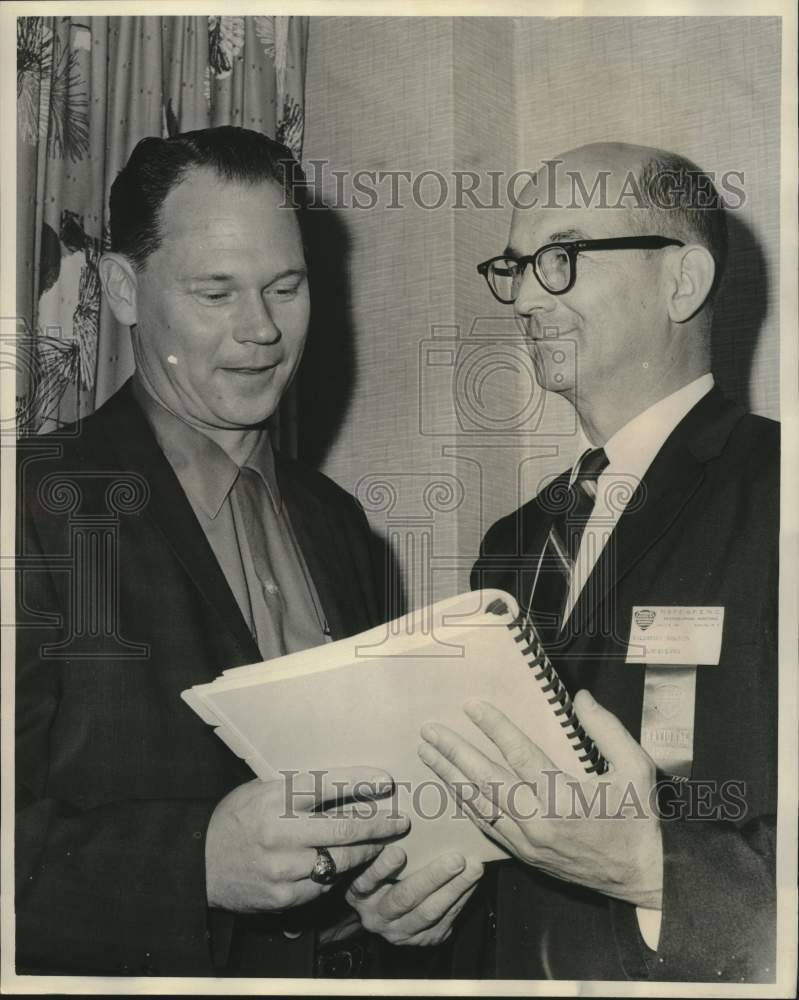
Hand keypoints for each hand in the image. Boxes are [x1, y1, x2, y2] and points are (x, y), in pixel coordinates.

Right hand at [205, 767, 408, 912]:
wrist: (201, 865)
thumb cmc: (238, 819)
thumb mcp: (262, 791)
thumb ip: (299, 790)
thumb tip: (349, 784)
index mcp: (276, 798)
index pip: (328, 785)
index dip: (362, 782)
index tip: (387, 781)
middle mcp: (281, 832)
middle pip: (345, 827)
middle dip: (379, 824)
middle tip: (401, 821)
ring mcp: (283, 868)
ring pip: (342, 861)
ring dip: (367, 852)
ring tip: (382, 845)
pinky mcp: (284, 896)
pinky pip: (324, 884)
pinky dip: (340, 875)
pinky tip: (350, 867)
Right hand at [346, 845, 482, 945]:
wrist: (384, 911)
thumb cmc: (379, 869)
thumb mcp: (369, 859)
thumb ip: (377, 843)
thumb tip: (394, 813)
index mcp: (359, 894)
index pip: (366, 882)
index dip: (381, 869)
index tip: (398, 853)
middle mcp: (376, 916)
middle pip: (404, 898)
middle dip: (432, 878)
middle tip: (455, 859)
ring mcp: (400, 931)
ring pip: (429, 912)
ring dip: (455, 889)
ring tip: (473, 868)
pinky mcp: (421, 939)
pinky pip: (444, 921)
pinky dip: (461, 899)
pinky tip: (472, 881)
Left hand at [419, 692, 662, 908]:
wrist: (643, 876)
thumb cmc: (639, 818)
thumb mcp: (635, 768)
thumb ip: (606, 729)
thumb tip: (579, 698)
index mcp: (564, 798)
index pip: (520, 755)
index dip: (494, 728)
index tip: (471, 706)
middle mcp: (539, 822)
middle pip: (486, 781)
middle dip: (455, 753)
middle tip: (430, 731)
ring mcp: (528, 843)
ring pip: (480, 806)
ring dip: (451, 778)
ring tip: (428, 754)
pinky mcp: (525, 856)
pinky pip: (487, 828)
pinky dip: (466, 806)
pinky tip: (451, 788)